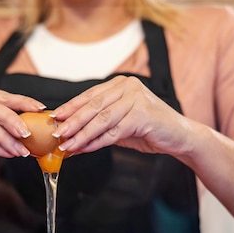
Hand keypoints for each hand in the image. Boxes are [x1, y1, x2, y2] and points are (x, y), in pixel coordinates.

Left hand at [50, 75, 193, 156]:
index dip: (71, 106)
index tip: (54, 117)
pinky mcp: (142, 115)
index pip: (90, 95)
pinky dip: (96, 141)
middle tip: (56, 133)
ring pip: (101, 119)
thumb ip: (99, 125)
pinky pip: (113, 131)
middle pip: (93, 106)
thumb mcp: (120, 124)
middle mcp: (128, 87)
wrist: (179, 137)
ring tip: (66, 144)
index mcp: (121, 84)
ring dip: (81, 133)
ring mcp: (136, 99)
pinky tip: (84, 148)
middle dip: (72, 121)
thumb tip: (70, 135)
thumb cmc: (148, 129)